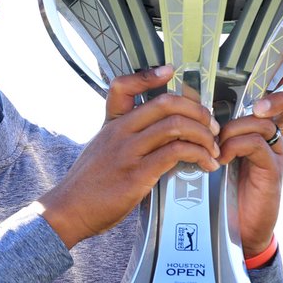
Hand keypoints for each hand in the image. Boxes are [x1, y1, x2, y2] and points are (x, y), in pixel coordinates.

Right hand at [40, 65, 220, 247]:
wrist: (69, 211)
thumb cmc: (88, 186)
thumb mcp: (101, 151)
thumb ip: (125, 139)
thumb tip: (159, 138)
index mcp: (111, 124)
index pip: (124, 86)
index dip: (149, 74)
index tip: (171, 71)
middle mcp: (119, 132)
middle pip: (165, 103)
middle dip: (197, 110)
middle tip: (211, 125)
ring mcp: (128, 152)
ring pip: (176, 125)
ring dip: (204, 135)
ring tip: (213, 149)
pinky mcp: (137, 175)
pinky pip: (176, 153)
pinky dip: (199, 155)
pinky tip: (205, 165)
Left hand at [218, 37, 282, 255]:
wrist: (232, 228)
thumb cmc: (222, 185)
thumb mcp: (217, 146)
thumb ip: (212, 122)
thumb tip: (190, 93)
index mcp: (265, 125)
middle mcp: (279, 136)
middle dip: (280, 95)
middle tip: (257, 105)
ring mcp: (279, 153)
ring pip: (263, 121)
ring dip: (235, 129)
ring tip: (218, 148)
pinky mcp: (273, 170)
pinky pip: (256, 143)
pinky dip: (235, 146)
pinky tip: (221, 160)